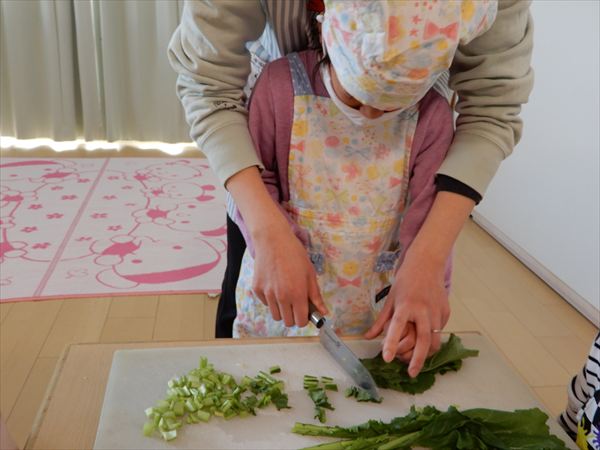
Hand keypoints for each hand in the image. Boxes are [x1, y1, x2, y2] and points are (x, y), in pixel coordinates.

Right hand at [225, 166, 328, 327]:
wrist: (273, 240)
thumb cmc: (294, 254)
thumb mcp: (310, 274)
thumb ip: (316, 296)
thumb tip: (323, 312)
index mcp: (297, 294)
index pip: (300, 322)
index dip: (304, 319)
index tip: (305, 312)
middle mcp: (281, 297)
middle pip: (287, 322)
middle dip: (293, 316)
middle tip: (296, 304)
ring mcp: (267, 294)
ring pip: (275, 315)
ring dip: (282, 310)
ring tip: (285, 295)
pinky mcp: (257, 289)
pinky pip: (265, 303)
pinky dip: (271, 300)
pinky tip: (275, 286)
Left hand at [365, 249, 449, 376]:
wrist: (427, 264)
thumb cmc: (406, 281)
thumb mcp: (390, 299)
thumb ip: (381, 321)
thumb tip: (368, 337)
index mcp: (405, 305)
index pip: (397, 327)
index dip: (391, 343)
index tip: (387, 358)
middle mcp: (423, 310)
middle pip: (423, 341)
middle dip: (417, 360)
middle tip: (410, 373)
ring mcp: (437, 312)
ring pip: (435, 340)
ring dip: (426, 353)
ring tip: (416, 361)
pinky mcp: (446, 313)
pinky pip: (439, 331)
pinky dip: (431, 339)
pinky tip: (424, 341)